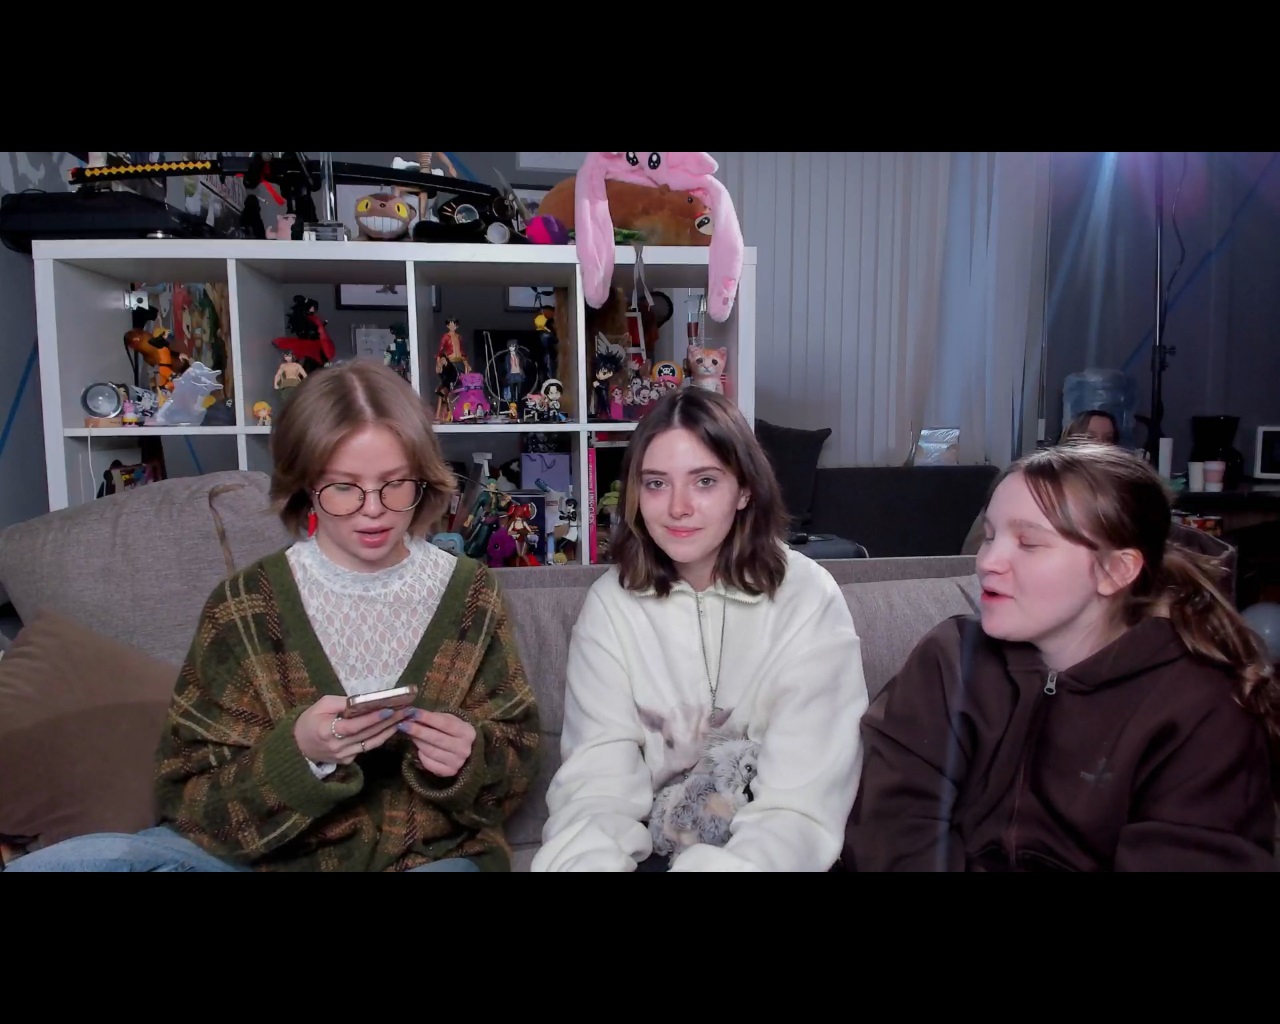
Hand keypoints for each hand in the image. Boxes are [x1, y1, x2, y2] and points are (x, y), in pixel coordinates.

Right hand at [295, 695, 414, 765]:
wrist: (297, 746)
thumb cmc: (309, 721)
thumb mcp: (322, 705)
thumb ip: (343, 703)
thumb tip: (365, 700)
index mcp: (327, 731)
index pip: (354, 726)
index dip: (372, 719)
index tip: (390, 709)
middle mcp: (337, 747)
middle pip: (367, 734)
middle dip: (389, 722)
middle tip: (406, 711)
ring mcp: (343, 757)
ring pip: (371, 743)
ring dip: (389, 731)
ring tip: (404, 719)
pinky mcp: (347, 761)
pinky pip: (366, 748)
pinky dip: (379, 738)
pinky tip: (391, 728)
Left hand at [399, 709, 475, 777]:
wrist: (467, 752)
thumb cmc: (455, 732)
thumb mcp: (451, 721)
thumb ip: (436, 718)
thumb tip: (414, 716)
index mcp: (467, 732)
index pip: (445, 723)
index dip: (427, 718)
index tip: (413, 712)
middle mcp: (464, 749)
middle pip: (437, 738)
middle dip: (418, 730)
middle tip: (403, 725)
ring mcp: (457, 762)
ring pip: (431, 751)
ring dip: (417, 742)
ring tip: (409, 734)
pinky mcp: (449, 772)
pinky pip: (429, 763)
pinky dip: (421, 755)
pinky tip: (419, 749)